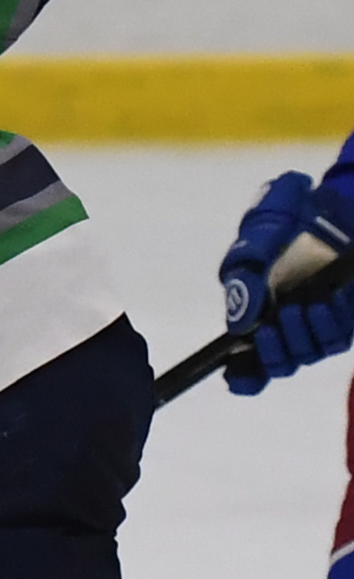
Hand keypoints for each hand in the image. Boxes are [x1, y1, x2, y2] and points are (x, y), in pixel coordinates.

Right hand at [220, 152, 353, 394]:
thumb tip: (239, 323)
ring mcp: (320, 318)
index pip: (246, 356)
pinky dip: (332, 322)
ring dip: (304, 338)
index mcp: (256, 306)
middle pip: (280, 364)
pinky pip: (339, 337)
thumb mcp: (259, 233)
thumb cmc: (295, 211)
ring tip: (307, 306)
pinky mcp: (349, 314)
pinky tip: (333, 296)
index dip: (243, 375)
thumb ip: (244, 273)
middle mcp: (287, 319)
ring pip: (310, 354)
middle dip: (275, 354)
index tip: (236, 378)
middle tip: (276, 323)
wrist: (341, 200)